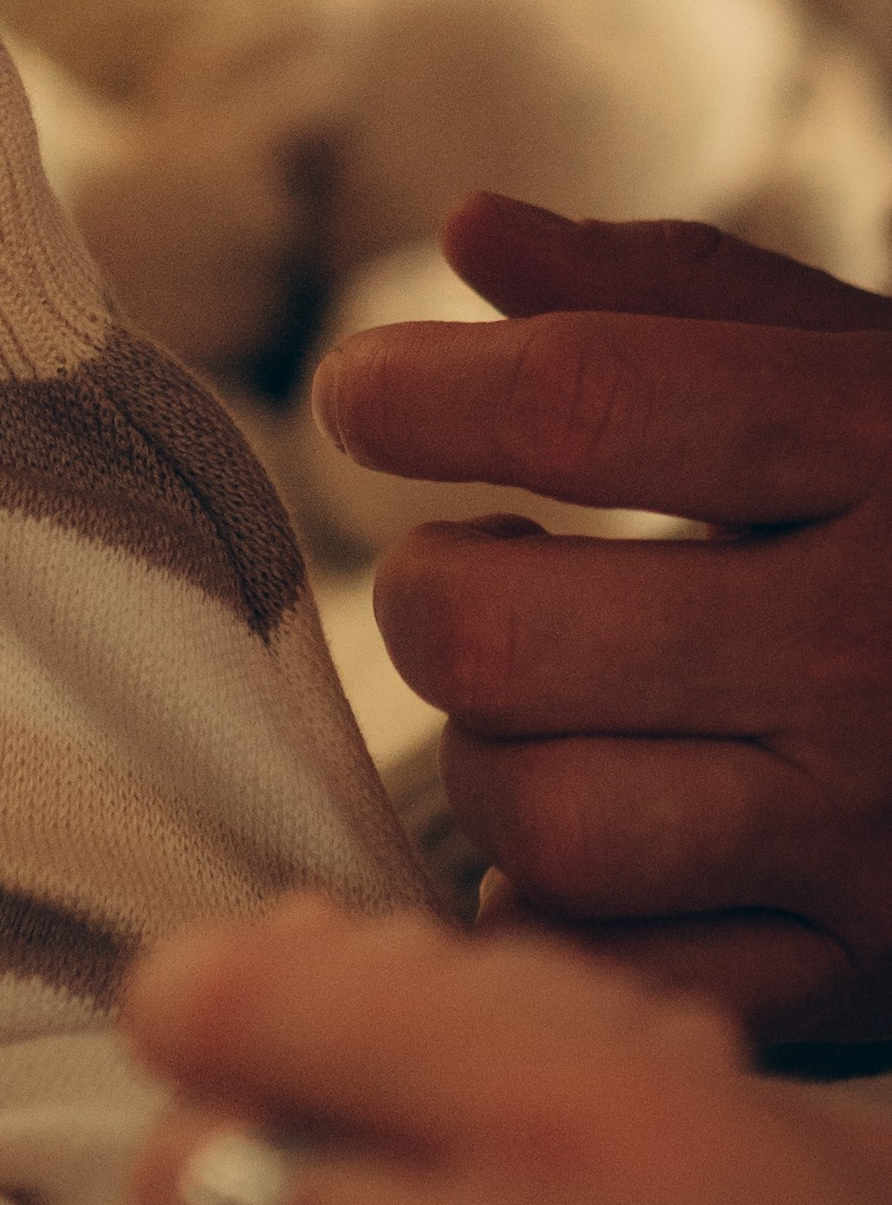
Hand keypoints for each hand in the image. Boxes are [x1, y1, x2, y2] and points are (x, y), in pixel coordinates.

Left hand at [311, 196, 891, 1040]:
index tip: (365, 391)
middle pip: (502, 631)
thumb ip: (680, 297)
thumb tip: (472, 231)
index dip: (417, 393)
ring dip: (490, 756)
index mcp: (890, 448)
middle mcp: (881, 642)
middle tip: (468, 563)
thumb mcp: (887, 370)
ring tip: (541, 703)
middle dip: (435, 586)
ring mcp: (876, 831)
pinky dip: (566, 910)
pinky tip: (602, 840)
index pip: (580, 402)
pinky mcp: (869, 974)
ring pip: (539, 813)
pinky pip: (617, 962)